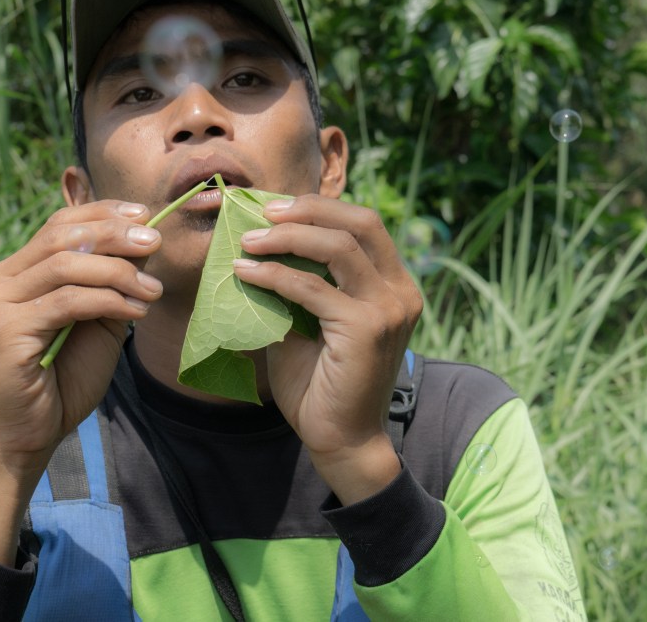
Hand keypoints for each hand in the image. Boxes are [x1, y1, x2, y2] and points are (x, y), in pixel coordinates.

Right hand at [0, 200, 161, 470]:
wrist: (30, 434)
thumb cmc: (64, 377)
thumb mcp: (99, 318)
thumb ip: (113, 281)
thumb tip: (144, 241)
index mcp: (18, 272)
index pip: (60, 225)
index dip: (103, 213)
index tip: (144, 216)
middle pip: (63, 236)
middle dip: (115, 234)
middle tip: (154, 243)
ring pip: (68, 265)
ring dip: (121, 273)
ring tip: (152, 293)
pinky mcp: (6, 328)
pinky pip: (70, 300)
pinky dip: (111, 300)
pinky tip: (137, 313)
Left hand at [234, 195, 422, 503]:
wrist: (342, 439)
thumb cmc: (323, 384)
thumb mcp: (310, 321)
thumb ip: (300, 284)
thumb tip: (260, 244)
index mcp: (394, 285)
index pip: (365, 225)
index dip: (321, 208)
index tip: (277, 208)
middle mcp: (400, 291)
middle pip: (362, 222)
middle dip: (310, 209)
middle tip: (266, 212)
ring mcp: (388, 309)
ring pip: (339, 247)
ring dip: (289, 237)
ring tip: (250, 240)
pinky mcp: (367, 329)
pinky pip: (313, 288)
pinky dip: (275, 275)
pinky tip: (246, 272)